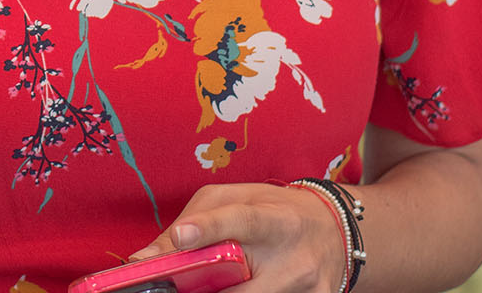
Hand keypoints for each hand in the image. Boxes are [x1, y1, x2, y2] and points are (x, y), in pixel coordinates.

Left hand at [129, 182, 343, 292]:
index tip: (179, 236)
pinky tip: (239, 285)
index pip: (241, 221)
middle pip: (240, 291)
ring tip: (218, 281)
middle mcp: (296, 260)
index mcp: (277, 219)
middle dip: (204, 292)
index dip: (208, 228)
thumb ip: (193, 220)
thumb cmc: (274, 210)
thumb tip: (146, 258)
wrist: (335, 232)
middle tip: (178, 286)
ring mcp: (307, 292)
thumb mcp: (235, 199)